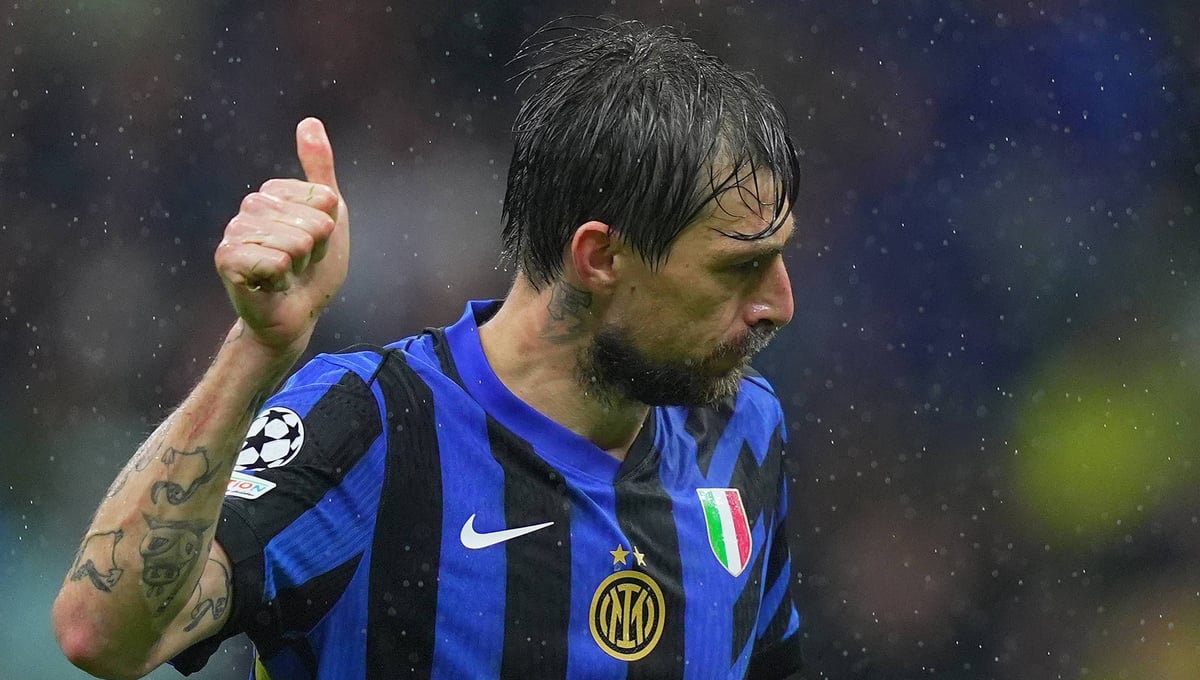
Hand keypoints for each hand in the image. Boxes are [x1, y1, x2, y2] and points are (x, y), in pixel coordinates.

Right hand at [214, 117, 348, 353]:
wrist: (297, 312)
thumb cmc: (314, 266)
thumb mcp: (330, 214)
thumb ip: (320, 169)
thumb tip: (309, 121)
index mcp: (273, 192)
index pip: (323, 198)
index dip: (328, 227)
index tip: (316, 244)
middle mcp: (249, 206)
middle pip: (312, 222)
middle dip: (316, 250)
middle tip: (301, 263)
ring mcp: (234, 232)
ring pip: (295, 243)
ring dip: (301, 266)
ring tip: (288, 273)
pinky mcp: (226, 260)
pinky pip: (274, 262)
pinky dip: (282, 280)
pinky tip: (271, 285)